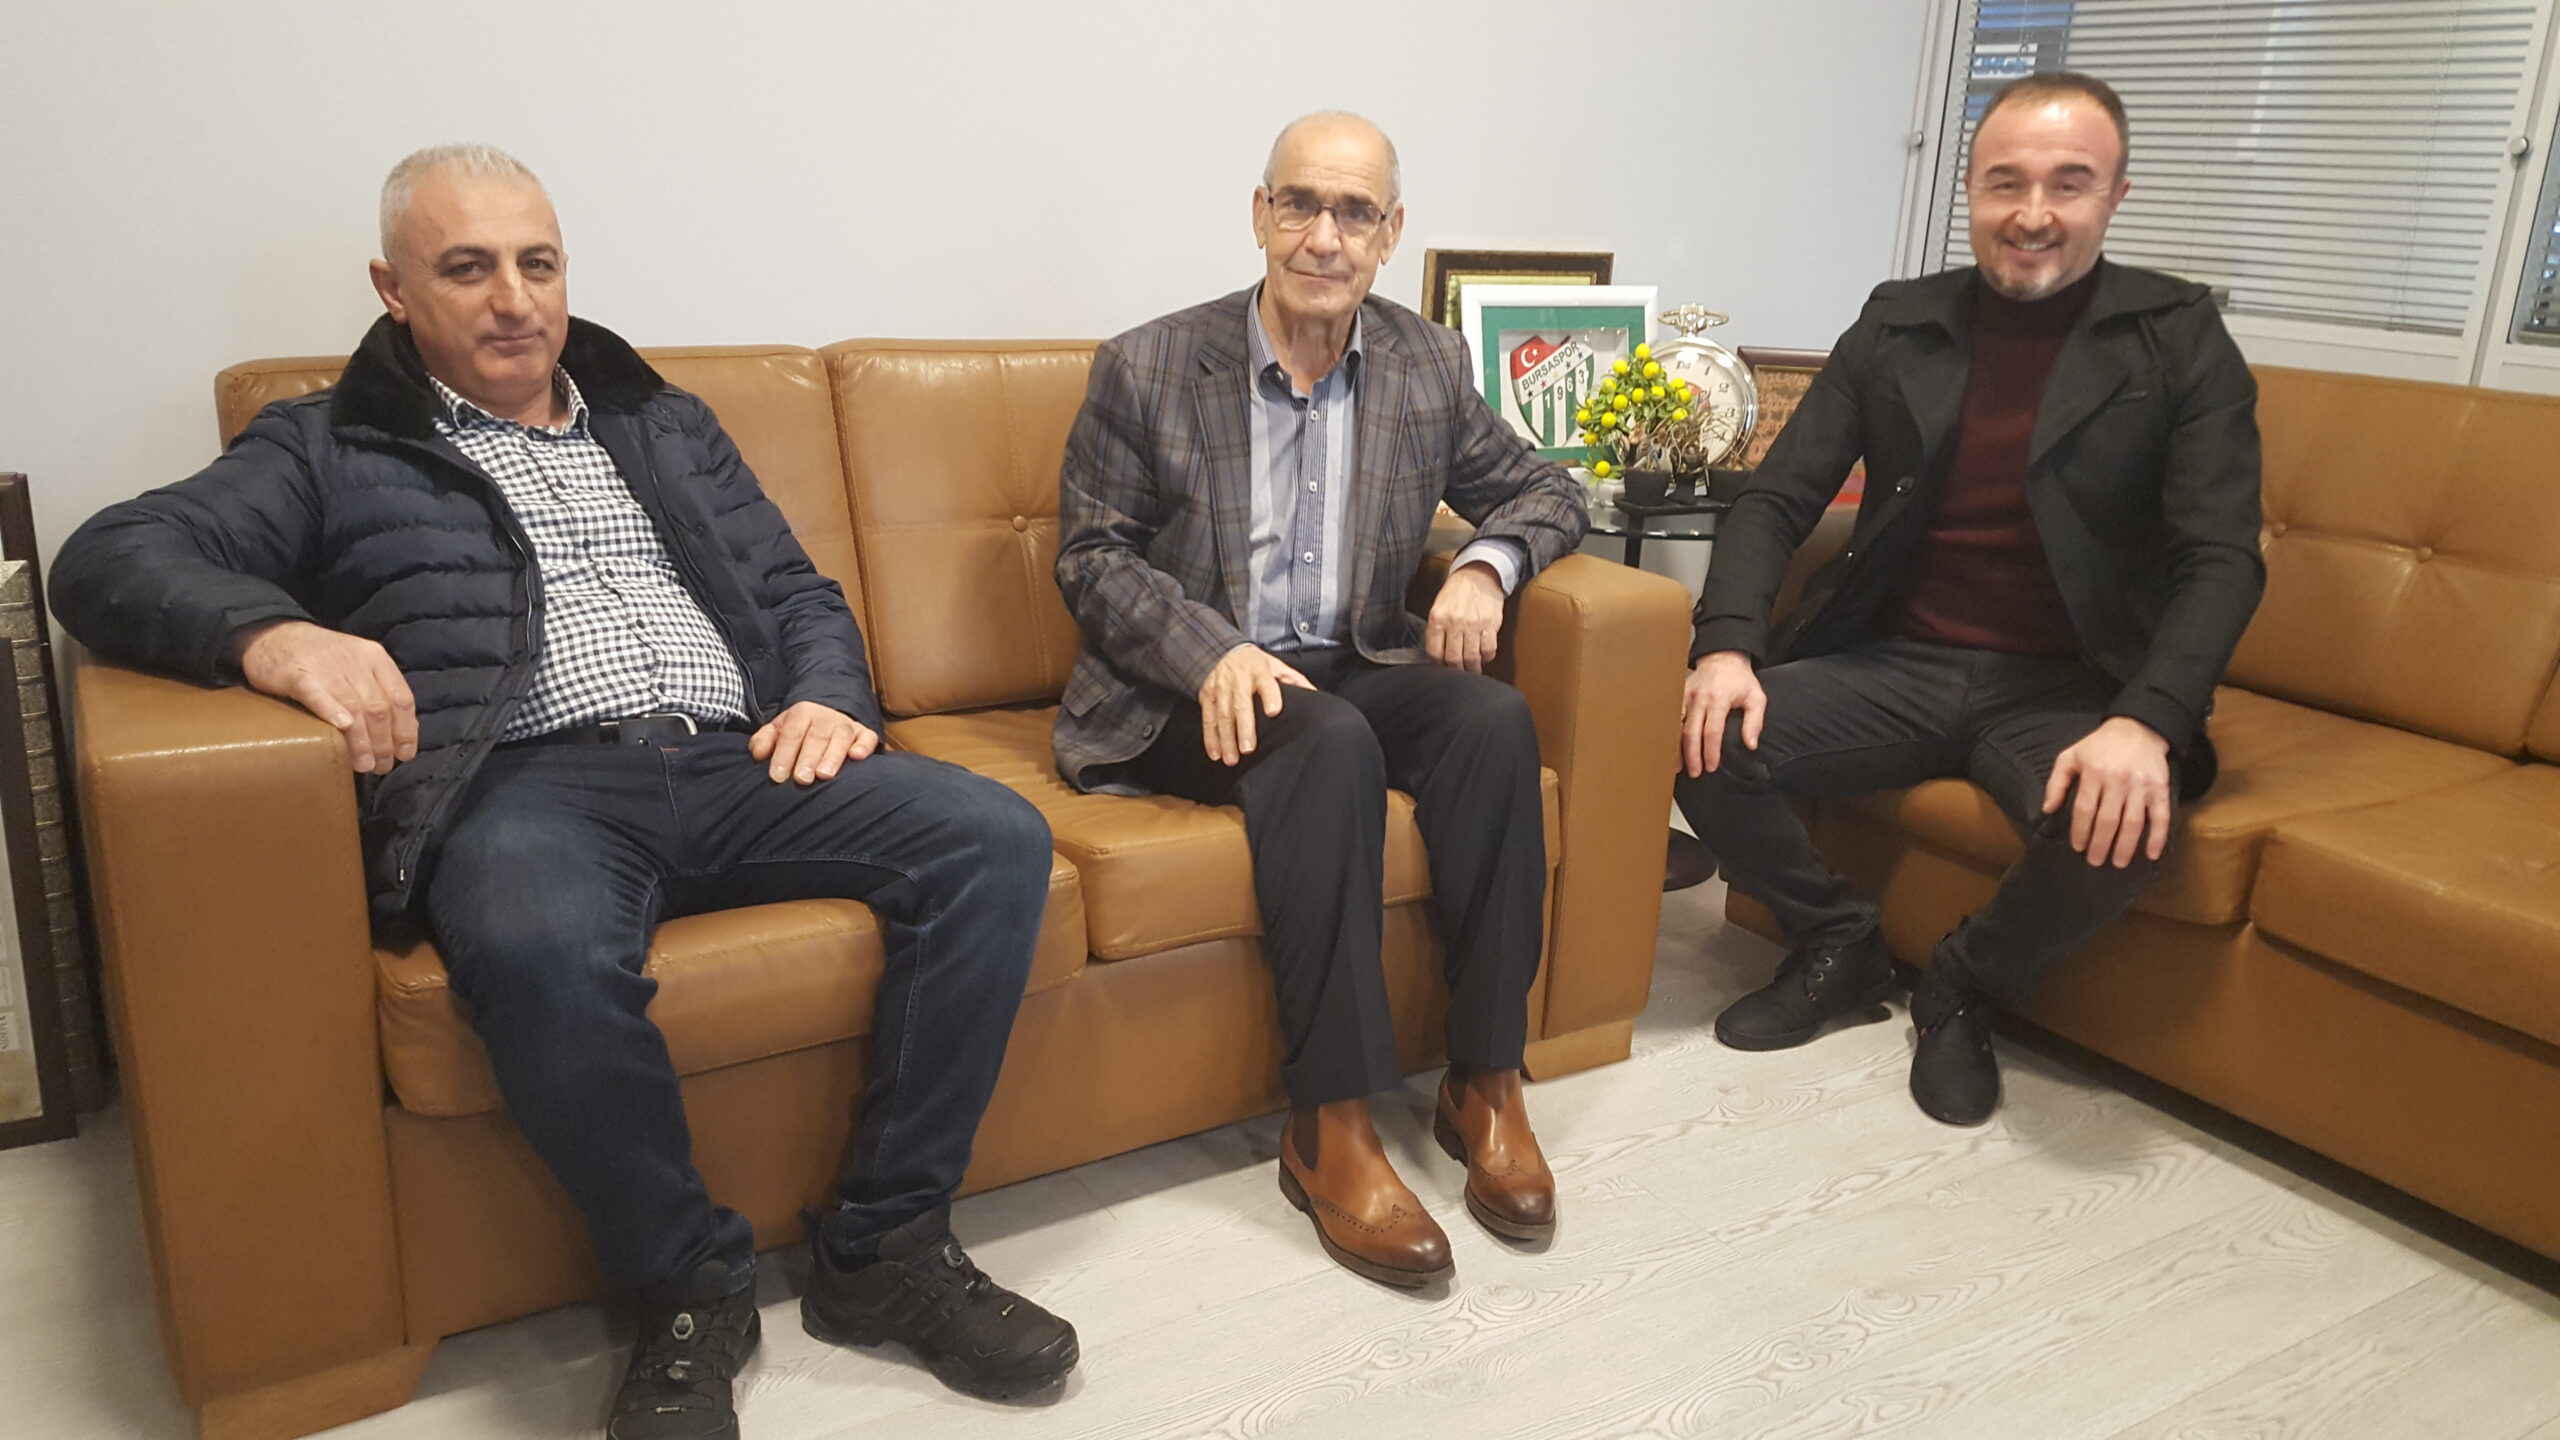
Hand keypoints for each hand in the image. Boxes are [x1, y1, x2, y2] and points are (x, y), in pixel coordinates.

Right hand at [235, 619, 416, 774]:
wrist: (275, 634)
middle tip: (382, 767)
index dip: (406, 730)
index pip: (401, 698)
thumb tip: (402, 732)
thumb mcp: (358, 667)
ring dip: (362, 741)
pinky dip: (331, 711)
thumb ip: (380, 693)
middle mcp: (355, 661)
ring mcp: (326, 667)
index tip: (405, 754)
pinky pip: (317, 694)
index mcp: (375, 659)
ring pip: (353, 707)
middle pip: (378, 708)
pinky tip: (341, 728)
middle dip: (384, 743)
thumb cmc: (322, 659)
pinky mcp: (296, 673)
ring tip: (364, 765)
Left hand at [750, 701, 878, 783]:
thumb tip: (758, 754)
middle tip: (802, 779)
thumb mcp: (777, 731)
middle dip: (808, 759)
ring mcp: (846, 725)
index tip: (778, 777)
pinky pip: (867, 737)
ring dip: (833, 756)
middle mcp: (826, 717)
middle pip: (816, 737)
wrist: (825, 719)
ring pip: (841, 737)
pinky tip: (857, 757)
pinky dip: (863, 746)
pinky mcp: (864, 734)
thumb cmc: (798, 733)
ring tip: (824, 775)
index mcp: (802, 713)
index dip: (784, 755)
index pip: (792, 734)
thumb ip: (764, 741)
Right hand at [1198, 645, 1313, 765]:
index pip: (1266, 683)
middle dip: (1244, 728)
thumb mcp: (1275, 665)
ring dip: (1226, 740)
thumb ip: (1294, 680)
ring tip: (1232, 759)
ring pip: (1223, 716)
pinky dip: (1210, 738)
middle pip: (1241, 706)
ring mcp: (1221, 689)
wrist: (1222, 651)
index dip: (1270, 696)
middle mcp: (1238, 680)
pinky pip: (1208, 719)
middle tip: (1248, 749)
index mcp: (1259, 672)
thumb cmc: (1253, 663)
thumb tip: (1314, 694)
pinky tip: (1215, 754)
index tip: (1273, 711)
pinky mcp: (1207, 697)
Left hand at [1426, 561, 1505, 672]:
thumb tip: (1438, 654)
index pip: (1435, 652)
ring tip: (1472, 670)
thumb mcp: (1439, 607)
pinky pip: (1489, 649)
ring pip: (1471, 657)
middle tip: (1459, 674)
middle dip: (1456, 671)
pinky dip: (1486, 657)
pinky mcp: (1490, 624)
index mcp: (1438, 618)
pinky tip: (1484, 656)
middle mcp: (1454, 622)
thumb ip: (1437, 629)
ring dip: (1472, 668)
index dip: (1439, 665)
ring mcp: (1473, 624)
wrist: (1478, 574)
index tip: (1443, 668)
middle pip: (1454, 659)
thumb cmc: (1457, 592)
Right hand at [1680, 651, 1764, 777]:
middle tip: (1696, 773)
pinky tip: (1672, 750)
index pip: (1712, 731)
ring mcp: (1686, 696)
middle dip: (1692, 756)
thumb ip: (1755, 722)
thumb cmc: (1740, 680)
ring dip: (1678, 749)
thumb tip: (1751, 745)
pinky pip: (1672, 719)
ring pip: (1677, 727)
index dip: (1711, 751)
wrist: (1723, 658)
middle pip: (1691, 732)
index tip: (1712, 766)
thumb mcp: (1756, 698)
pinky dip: (1671, 736)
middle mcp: (1700, 698)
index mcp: (1719, 699)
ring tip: (1679, 768)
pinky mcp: (1678, 696)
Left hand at [2042, 717, 2173, 867]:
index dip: (2080, 832)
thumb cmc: (2099, 746)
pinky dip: (2157, 837)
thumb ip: (2056, 782)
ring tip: (2118, 862)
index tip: (2078, 847)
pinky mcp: (2160, 788)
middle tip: (2095, 861)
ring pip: (2133, 823)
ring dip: (2125, 846)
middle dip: (2100, 845)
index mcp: (2094, 773)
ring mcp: (2141, 786)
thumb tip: (2047, 809)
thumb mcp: (2070, 756)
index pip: (2084, 810)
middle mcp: (2118, 780)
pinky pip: (2161, 816)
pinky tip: (2151, 854)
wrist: (2137, 729)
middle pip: (2108, 820)